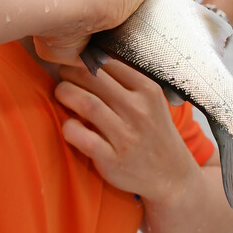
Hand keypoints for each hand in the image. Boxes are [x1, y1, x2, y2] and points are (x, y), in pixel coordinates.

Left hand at [54, 60, 198, 203]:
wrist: (171, 176)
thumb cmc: (153, 132)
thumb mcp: (151, 101)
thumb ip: (126, 80)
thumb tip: (90, 56)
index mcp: (148, 90)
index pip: (108, 63)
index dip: (84, 59)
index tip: (74, 62)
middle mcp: (139, 111)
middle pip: (93, 78)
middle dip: (70, 73)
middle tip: (63, 76)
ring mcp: (126, 136)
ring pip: (87, 104)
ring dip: (65, 94)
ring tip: (61, 94)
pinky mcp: (112, 160)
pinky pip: (82, 137)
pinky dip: (69, 127)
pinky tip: (70, 125)